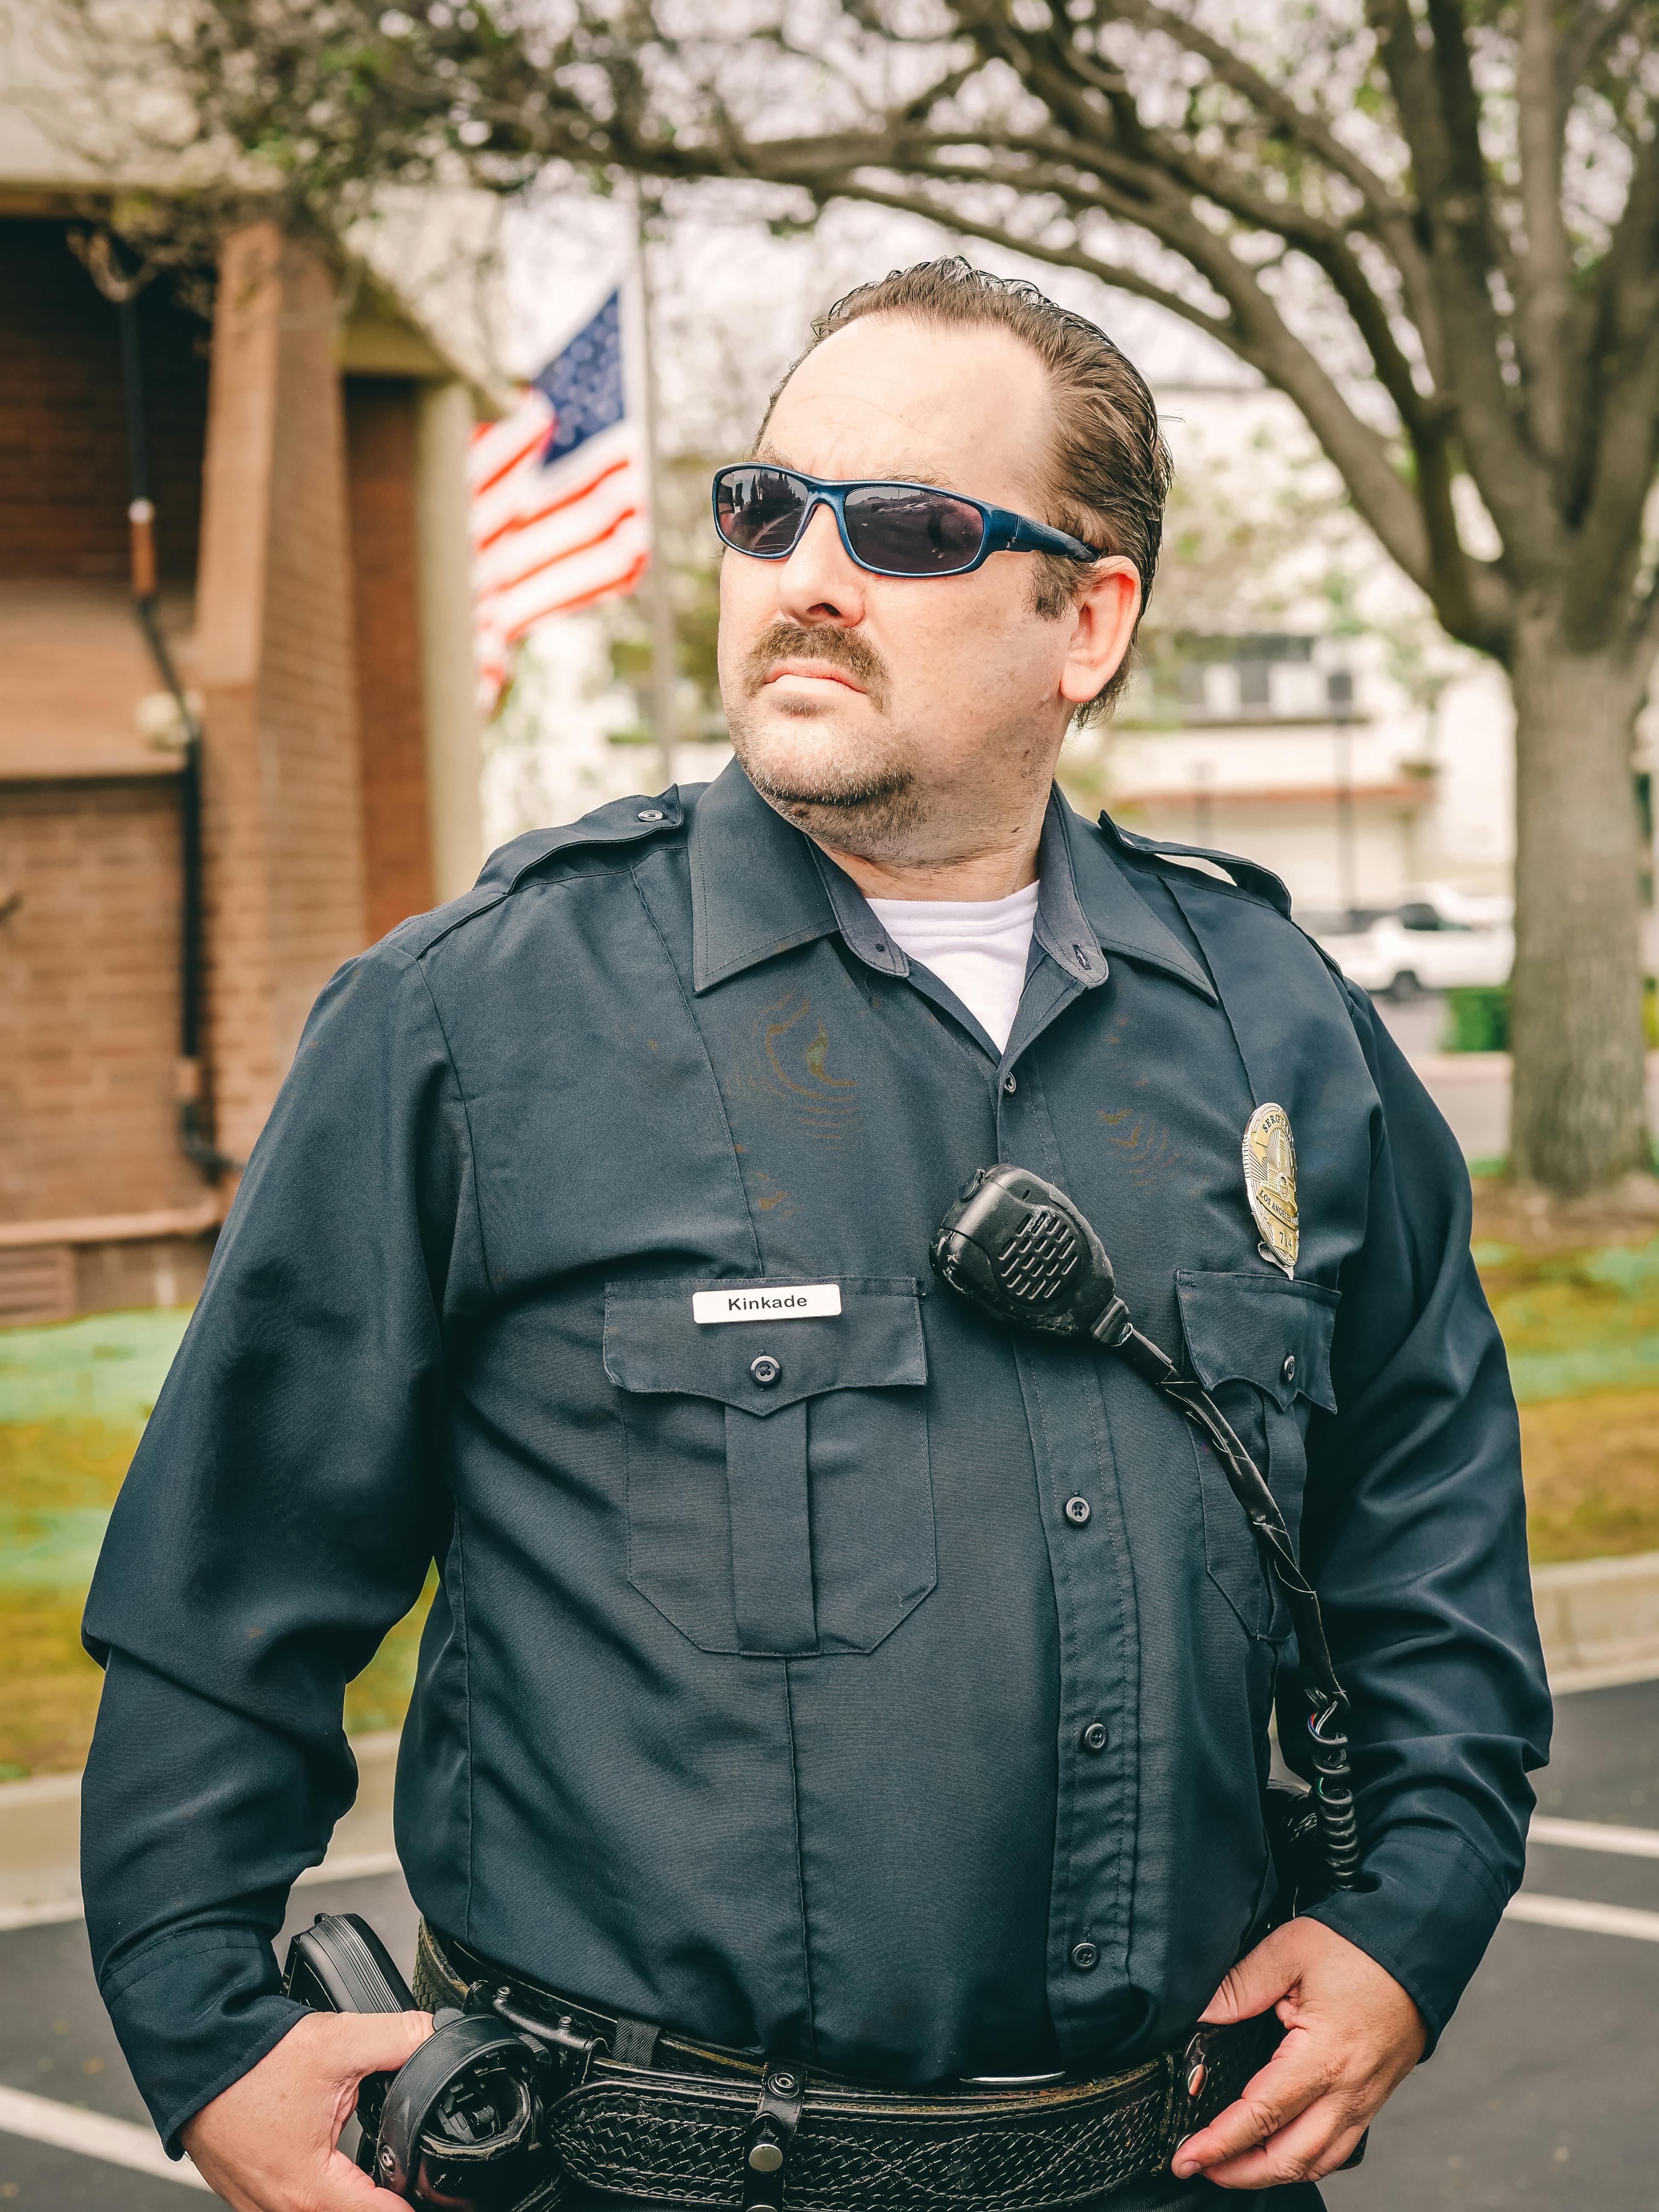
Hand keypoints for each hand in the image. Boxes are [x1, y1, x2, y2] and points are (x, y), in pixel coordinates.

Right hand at [180, 2009, 431, 2209]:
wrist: (194, 2053)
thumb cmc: (251, 2059)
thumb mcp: (339, 2042)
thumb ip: (400, 2039)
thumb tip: (439, 2037)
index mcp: (308, 2186)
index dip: (408, 2202)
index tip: (431, 2195)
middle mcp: (279, 2207)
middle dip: (376, 2201)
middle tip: (402, 2183)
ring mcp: (256, 2204)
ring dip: (345, 2197)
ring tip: (374, 2181)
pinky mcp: (244, 2190)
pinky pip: (288, 2204)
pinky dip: (315, 2192)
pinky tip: (332, 2172)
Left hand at [1170, 1919, 1424, 2189]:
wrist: (1415, 1949)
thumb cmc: (1357, 1948)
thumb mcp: (1289, 1951)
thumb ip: (1240, 1986)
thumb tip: (1200, 2014)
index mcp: (1323, 2057)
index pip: (1262, 2115)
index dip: (1220, 2142)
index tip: (1187, 2156)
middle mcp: (1348, 2091)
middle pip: (1290, 2158)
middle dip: (1239, 2172)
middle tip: (1197, 2166)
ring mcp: (1364, 2100)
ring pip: (1317, 2162)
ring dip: (1271, 2174)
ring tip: (1230, 2166)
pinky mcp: (1373, 2098)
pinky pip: (1338, 2148)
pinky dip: (1305, 2160)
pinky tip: (1279, 2150)